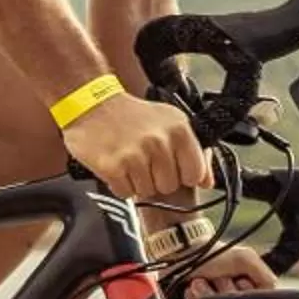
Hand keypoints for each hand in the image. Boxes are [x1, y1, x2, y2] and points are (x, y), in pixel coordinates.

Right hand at [61, 92, 210, 201]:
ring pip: (147, 192)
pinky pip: (125, 193)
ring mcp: (135, 155)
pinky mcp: (113, 167)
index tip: (171, 165)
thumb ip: (194, 151)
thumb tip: (207, 181)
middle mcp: (159, 142)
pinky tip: (117, 166)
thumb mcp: (171, 123)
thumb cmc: (132, 116)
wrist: (92, 104)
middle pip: (169, 186)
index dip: (182, 174)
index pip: (195, 174)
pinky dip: (119, 184)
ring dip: (136, 182)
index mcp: (178, 130)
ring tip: (129, 161)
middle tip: (144, 160)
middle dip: (156, 178)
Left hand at [179, 245, 276, 297]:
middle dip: (225, 290)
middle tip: (217, 276)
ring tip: (200, 280)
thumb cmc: (212, 253)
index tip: (238, 279)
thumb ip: (265, 277)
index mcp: (247, 292)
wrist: (181, 250)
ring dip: (207, 293)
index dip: (245, 293)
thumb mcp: (245, 259)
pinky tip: (191, 288)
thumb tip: (271, 296)